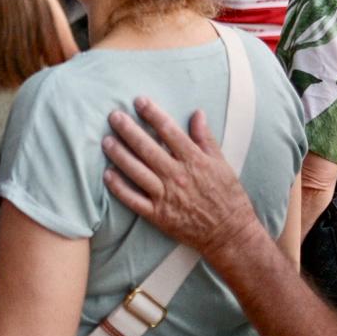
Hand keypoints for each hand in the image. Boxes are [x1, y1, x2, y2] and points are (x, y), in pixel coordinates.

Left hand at [101, 97, 262, 263]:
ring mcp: (166, 196)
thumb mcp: (222, 164)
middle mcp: (177, 176)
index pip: (169, 131)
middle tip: (114, 116)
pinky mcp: (158, 215)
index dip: (153, 113)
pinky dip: (119, 188)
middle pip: (147, 148)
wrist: (230, 234)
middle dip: (128, 130)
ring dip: (120, 155)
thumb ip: (206, 138)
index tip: (139, 100)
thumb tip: (197, 113)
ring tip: (106, 141)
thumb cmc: (227, 197)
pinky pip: (134, 200)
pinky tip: (107, 175)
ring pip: (137, 171)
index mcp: (194, 160)